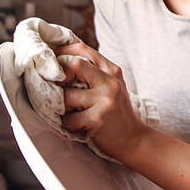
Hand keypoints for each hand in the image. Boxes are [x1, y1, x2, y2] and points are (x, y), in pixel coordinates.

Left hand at [55, 44, 147, 160]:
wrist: (134, 138)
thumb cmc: (118, 113)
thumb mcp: (112, 86)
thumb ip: (95, 73)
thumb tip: (64, 63)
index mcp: (113, 71)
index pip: (84, 50)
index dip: (63, 52)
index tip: (54, 61)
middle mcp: (110, 82)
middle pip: (75, 64)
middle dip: (61, 76)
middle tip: (60, 88)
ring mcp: (105, 99)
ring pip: (67, 95)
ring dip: (64, 107)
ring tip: (75, 112)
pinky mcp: (97, 118)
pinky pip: (69, 118)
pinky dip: (69, 124)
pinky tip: (80, 125)